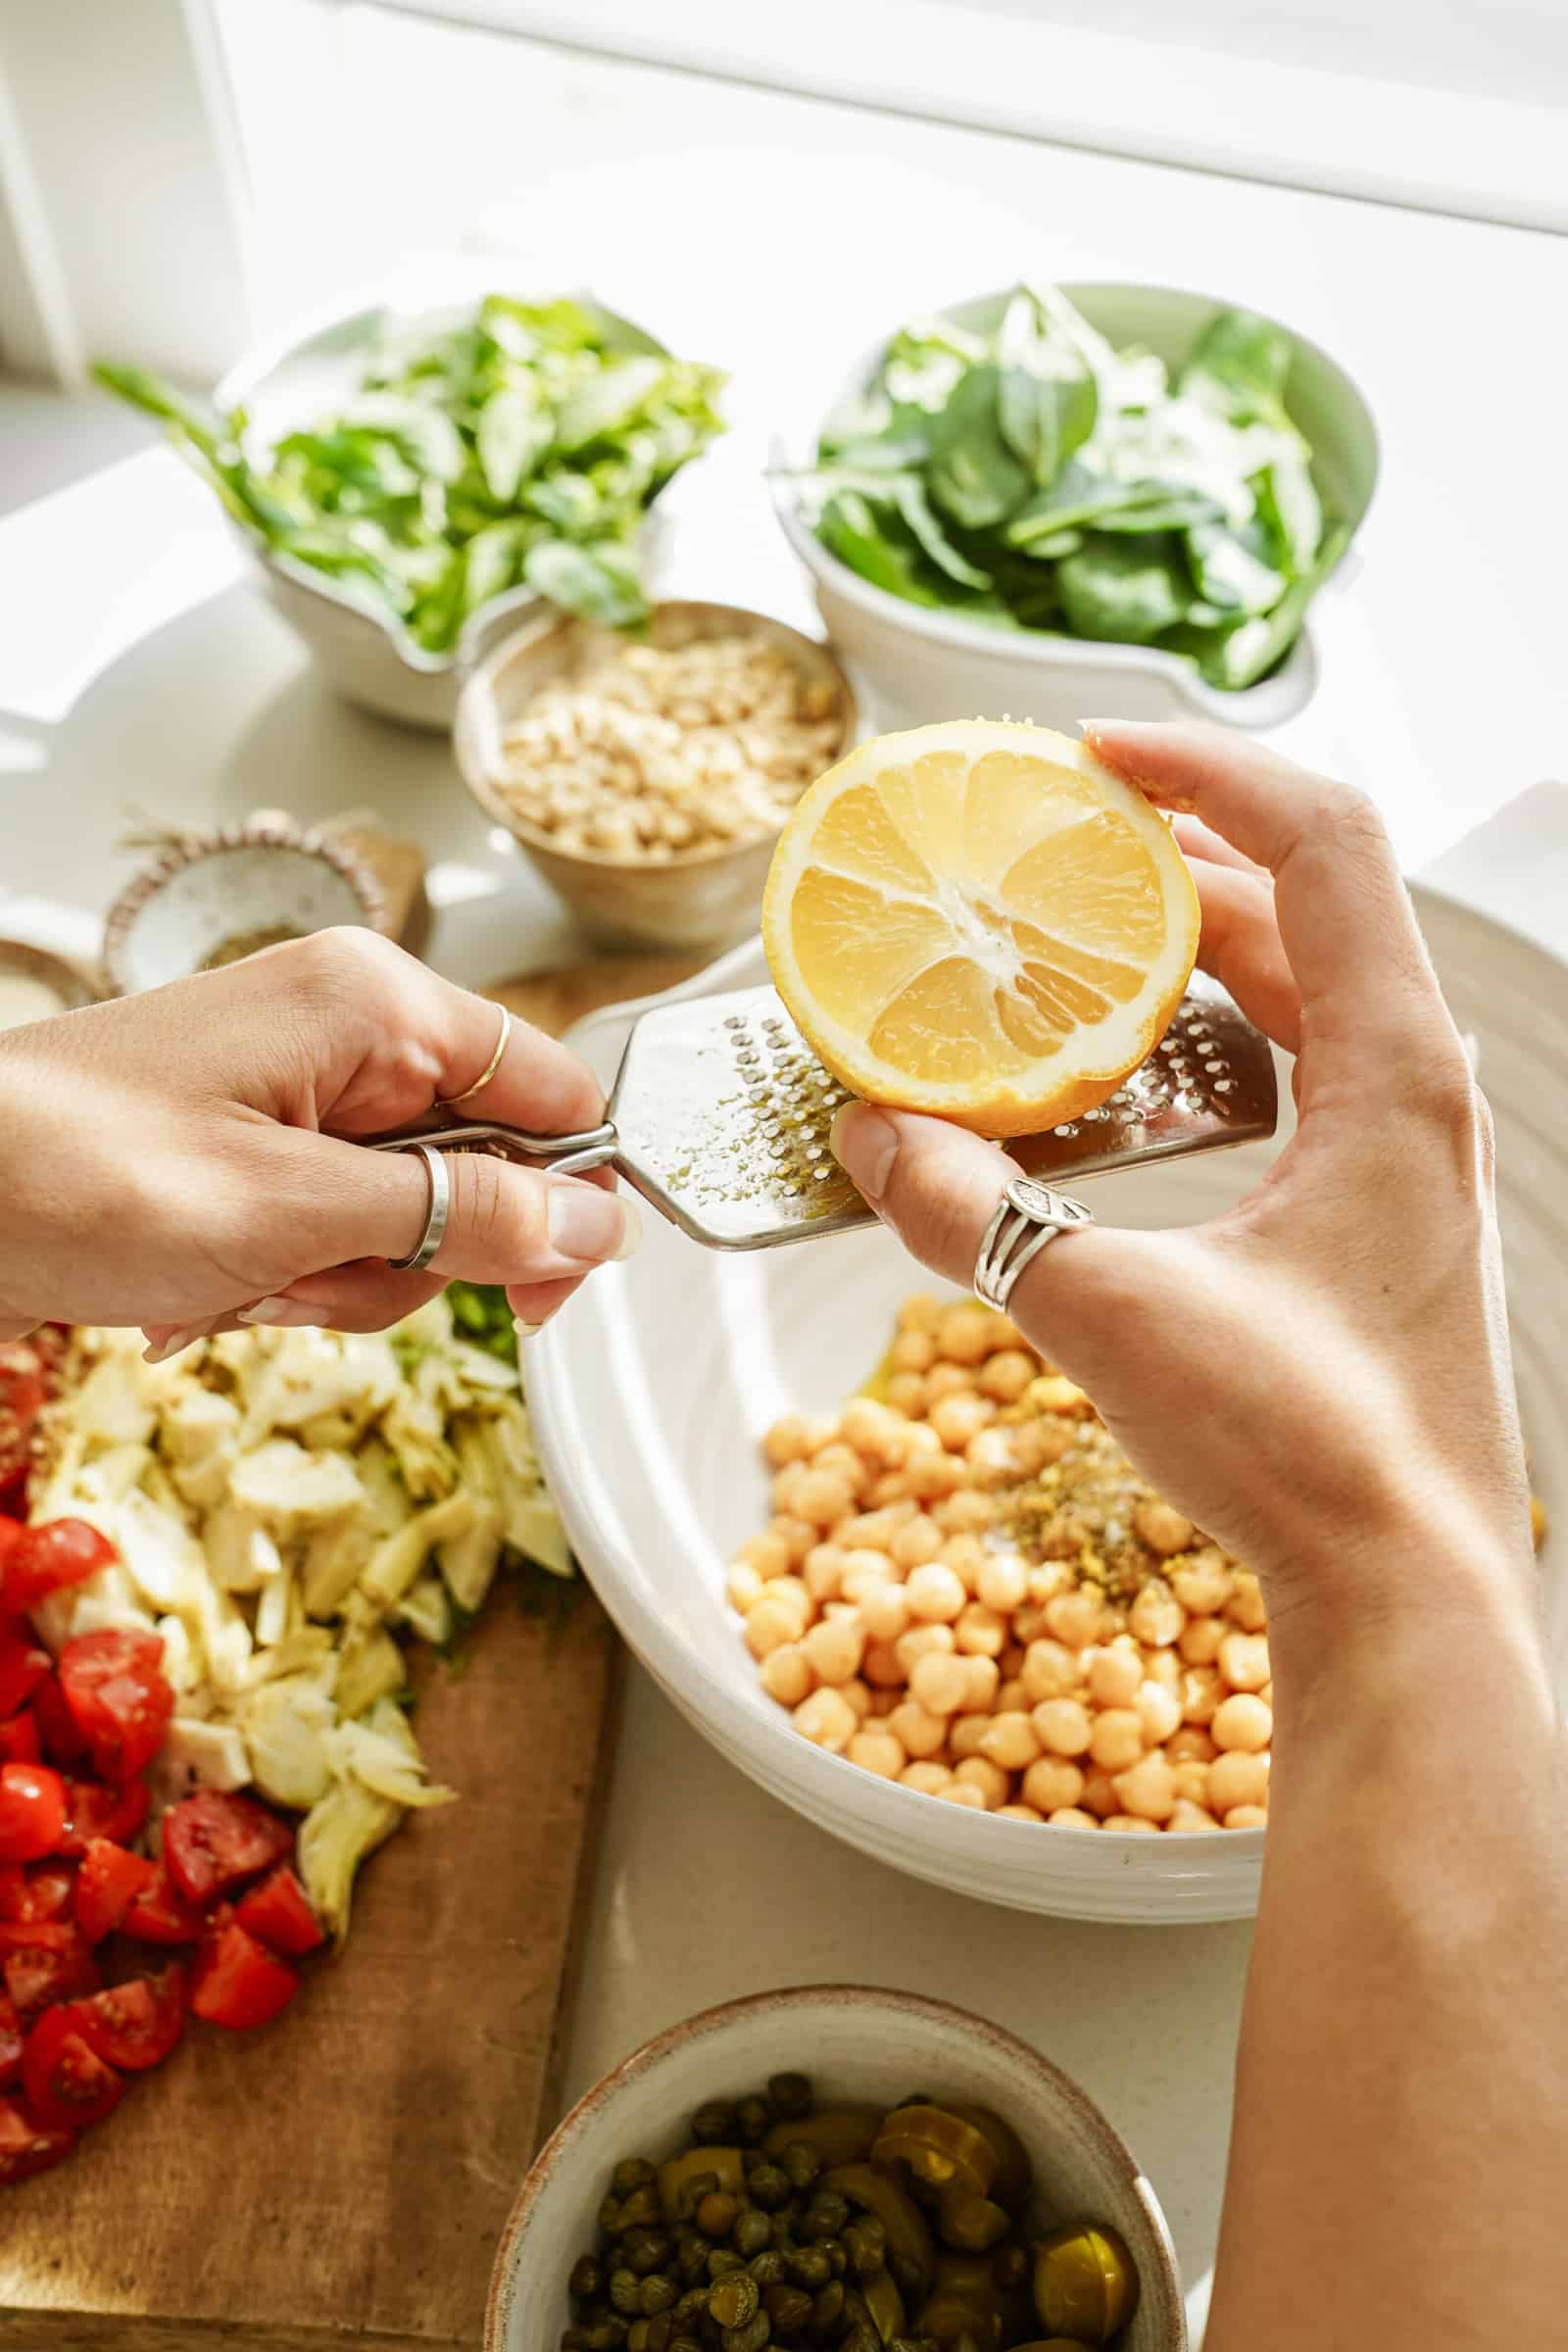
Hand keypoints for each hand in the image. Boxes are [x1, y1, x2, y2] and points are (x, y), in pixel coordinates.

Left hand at [0, 927, 637, 1351]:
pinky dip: (290, 1278)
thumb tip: (600, 1223)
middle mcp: (349, 1033)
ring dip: (340, 1281)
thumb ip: (458, 1214)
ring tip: (242, 1280)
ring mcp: (299, 1091)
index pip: (552, 1092)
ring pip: (409, 1217)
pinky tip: (209, 1287)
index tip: (538, 1296)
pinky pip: (335, 1228)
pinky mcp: (258, 1146)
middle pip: (481, 1168)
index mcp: (374, 1004)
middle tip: (317, 1275)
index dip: (567, 1198)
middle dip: (414, 1254)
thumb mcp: (293, 1211)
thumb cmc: (77, 1178)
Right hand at [830, 721, 1536, 1649]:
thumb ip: (977, 1219)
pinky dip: (1212, 1030)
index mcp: (1396, 1074)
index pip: (1324, 840)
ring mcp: (1407, 1154)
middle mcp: (1418, 1093)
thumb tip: (873, 1141)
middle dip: (1177, 853)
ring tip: (1071, 938)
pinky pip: (1301, 1065)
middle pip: (1309, 902)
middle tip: (1052, 845)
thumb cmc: (1310, 1452)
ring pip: (1307, 986)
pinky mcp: (1377, 1212)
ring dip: (1194, 943)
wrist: (1410, 1591)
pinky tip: (1123, 1071)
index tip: (1090, 754)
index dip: (1208, 768)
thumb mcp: (1114, 1315)